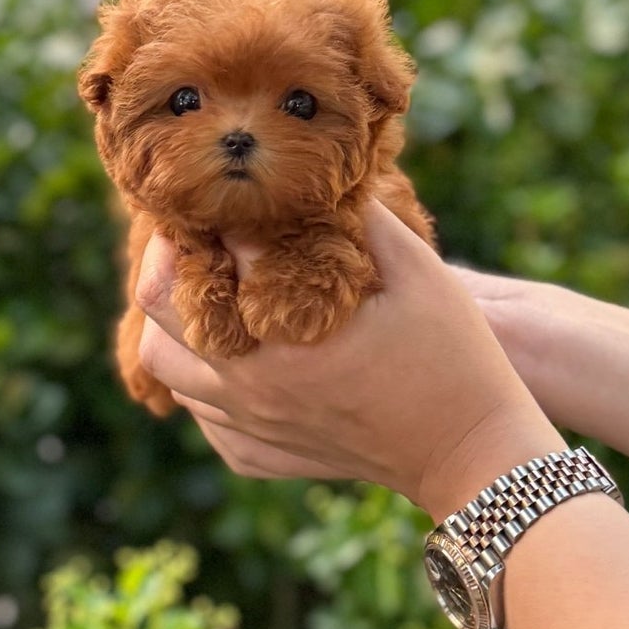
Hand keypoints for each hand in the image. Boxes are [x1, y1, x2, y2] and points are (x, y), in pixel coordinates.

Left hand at [136, 202, 564, 521]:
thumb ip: (367, 219)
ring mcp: (252, 426)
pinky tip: (236, 353)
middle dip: (170, 263)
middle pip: (155, 314)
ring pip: (165, 368)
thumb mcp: (419, 272)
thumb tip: (333, 174)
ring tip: (212, 291)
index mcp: (282, 339)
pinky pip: (200, 415)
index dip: (213, 217)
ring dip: (176, 322)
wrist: (473, 453)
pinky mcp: (262, 454)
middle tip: (201, 235)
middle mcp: (250, 388)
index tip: (230, 195)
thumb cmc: (453, 358)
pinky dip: (200, 378)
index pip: (206, 259)